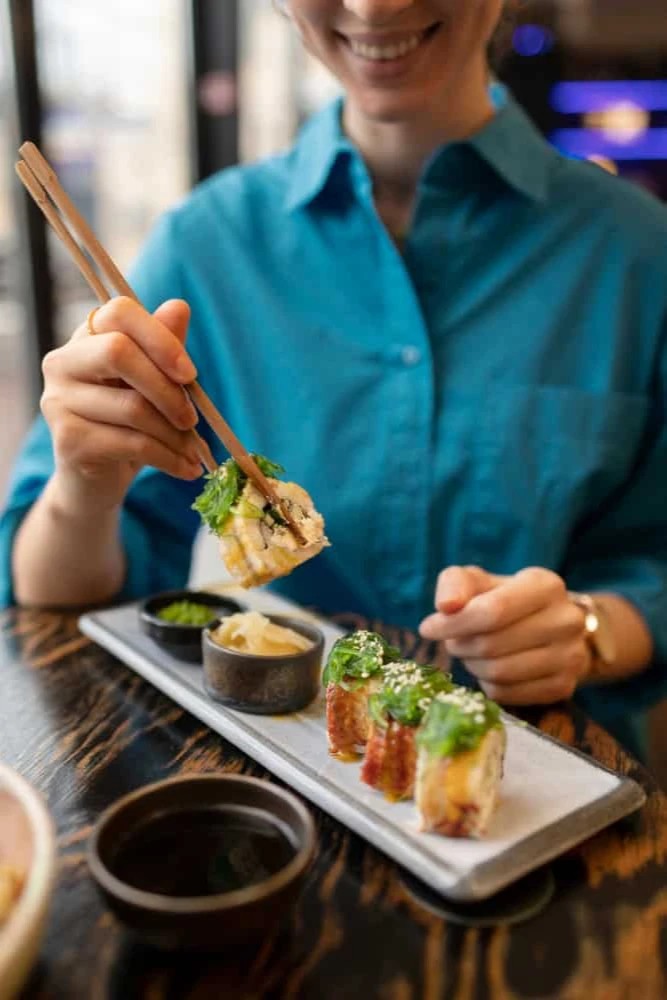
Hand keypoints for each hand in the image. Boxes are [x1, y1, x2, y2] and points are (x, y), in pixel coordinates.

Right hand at [40, 297, 201, 510]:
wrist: (96, 482)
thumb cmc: (127, 425)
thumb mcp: (151, 385)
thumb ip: (164, 348)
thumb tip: (179, 307)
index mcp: (86, 338)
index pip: (119, 312)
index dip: (159, 338)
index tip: (189, 374)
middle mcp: (62, 363)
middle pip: (118, 352)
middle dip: (168, 389)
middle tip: (193, 420)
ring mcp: (59, 401)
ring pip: (132, 407)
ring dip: (175, 435)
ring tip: (195, 452)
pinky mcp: (68, 440)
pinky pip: (131, 443)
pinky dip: (168, 458)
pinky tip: (186, 468)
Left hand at [419, 565, 590, 704]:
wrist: (548, 626)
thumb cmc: (503, 599)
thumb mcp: (478, 581)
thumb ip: (456, 584)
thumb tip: (446, 606)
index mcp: (546, 586)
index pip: (493, 611)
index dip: (453, 623)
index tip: (428, 627)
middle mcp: (566, 620)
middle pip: (492, 644)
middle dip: (461, 644)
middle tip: (453, 641)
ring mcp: (570, 656)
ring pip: (499, 672)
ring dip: (472, 665)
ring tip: (470, 653)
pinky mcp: (564, 686)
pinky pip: (508, 694)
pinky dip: (487, 684)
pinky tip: (488, 669)